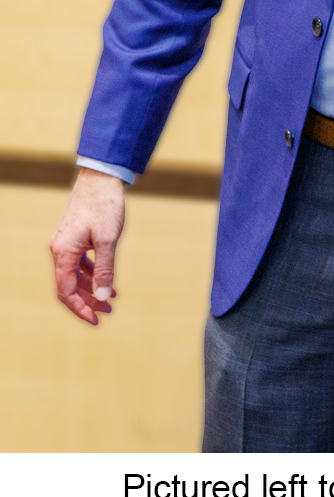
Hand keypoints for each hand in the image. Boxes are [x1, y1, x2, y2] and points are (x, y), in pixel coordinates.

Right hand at [50, 168, 125, 324]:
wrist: (100, 177)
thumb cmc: (105, 206)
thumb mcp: (108, 240)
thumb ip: (104, 270)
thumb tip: (104, 297)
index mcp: (63, 253)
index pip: (65, 291)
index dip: (80, 308)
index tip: (96, 320)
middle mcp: (59, 249)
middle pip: (69, 285)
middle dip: (87, 301)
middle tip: (108, 312)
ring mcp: (65, 242)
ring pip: (74, 274)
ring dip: (90, 288)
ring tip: (111, 299)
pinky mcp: (73, 236)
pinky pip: (78, 262)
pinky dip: (91, 273)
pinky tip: (106, 280)